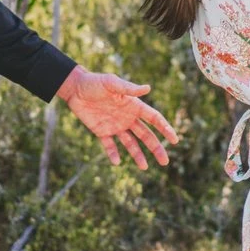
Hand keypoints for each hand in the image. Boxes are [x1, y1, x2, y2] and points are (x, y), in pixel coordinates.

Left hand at [59, 68, 180, 168]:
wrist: (74, 88)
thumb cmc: (94, 82)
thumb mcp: (111, 83)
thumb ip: (128, 89)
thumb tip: (148, 88)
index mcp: (133, 106)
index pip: (154, 119)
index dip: (165, 129)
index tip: (175, 140)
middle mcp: (127, 118)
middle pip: (146, 135)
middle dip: (156, 148)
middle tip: (165, 162)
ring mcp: (115, 126)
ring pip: (130, 143)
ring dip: (138, 155)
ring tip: (144, 168)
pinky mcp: (101, 131)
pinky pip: (110, 146)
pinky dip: (113, 154)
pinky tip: (117, 162)